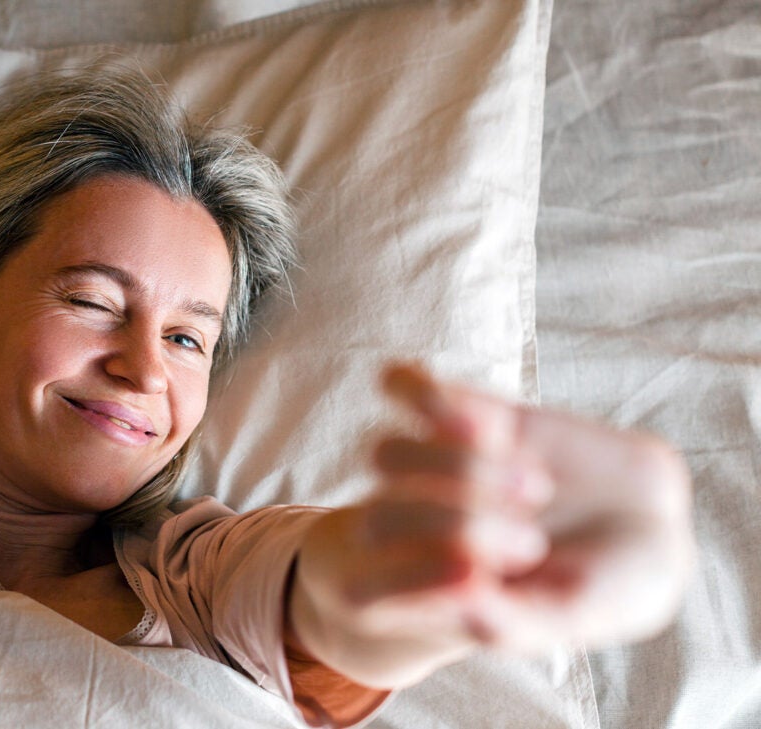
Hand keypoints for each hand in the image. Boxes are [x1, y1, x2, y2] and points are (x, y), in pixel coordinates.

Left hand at [289, 363, 693, 687]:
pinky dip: (427, 397)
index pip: (364, 593)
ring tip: (537, 488)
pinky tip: (489, 423)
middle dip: (458, 528)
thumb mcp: (568, 619)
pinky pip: (404, 386)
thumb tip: (456, 591)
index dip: (408, 582)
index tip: (478, 579)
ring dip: (460, 471)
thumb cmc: (603, 589)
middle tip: (533, 543)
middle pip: (380, 517)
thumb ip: (506, 619)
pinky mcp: (461, 412)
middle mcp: (414, 529)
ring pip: (388, 455)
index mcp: (422, 591)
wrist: (652, 524)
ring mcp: (431, 468)